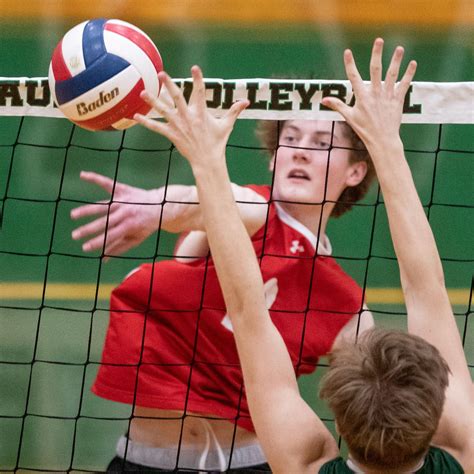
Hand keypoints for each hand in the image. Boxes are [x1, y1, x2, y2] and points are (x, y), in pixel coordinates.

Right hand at [70, 171, 162, 255]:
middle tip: (74, 235)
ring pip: (101, 205)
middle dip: (88, 230)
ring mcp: (123, 200)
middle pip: (103, 223)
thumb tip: (103, 259)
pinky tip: (83, 175)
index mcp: (129, 226)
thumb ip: (119, 248)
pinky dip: (94, 178)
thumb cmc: (146, 225)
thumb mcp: (136, 239)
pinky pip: (107, 183)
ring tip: (73, 215)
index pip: (110, 236)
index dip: (97, 243)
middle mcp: (125, 212)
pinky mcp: (122, 189)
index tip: (84, 248)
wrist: (161, 206)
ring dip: (86, 210)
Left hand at [133, 66, 248, 171]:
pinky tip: (135, 117)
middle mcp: (188, 117)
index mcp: (201, 113)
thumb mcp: (226, 125)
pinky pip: (157, 128)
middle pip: (177, 98)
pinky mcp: (172, 135)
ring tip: (143, 92)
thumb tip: (246, 102)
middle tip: (162, 74)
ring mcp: (179, 126)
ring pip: (163, 111)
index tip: (194, 68)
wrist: (207, 161)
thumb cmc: (217, 143)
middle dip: (169, 85)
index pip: (199, 92)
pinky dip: (146, 122)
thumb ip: (234, 111)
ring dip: (153, 101)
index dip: (198, 79)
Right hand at [322, 38, 416, 152]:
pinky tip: (412, 63)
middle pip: (375, 70)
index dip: (349, 64)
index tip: (347, 52)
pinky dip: (408, 74)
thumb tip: (324, 100)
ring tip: (399, 48)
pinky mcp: (397, 100)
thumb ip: (338, 106)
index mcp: (362, 97)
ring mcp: (387, 96)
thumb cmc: (364, 130)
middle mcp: (375, 94)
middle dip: (376, 54)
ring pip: (392, 74)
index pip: (353, 77)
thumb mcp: (349, 117)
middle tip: (378, 40)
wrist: (382, 140)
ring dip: (396, 61)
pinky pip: (404, 85)